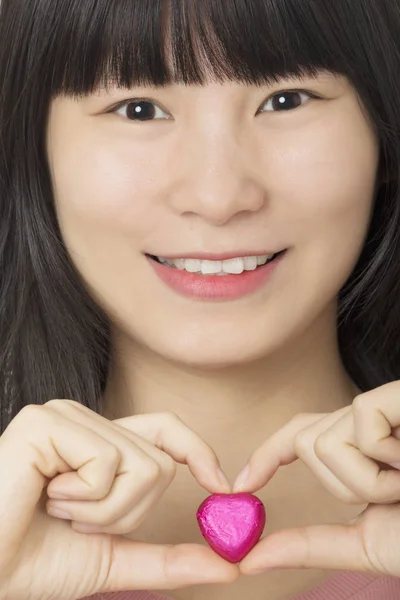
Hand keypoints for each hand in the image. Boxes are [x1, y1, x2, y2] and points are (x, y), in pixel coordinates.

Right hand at [0, 400, 237, 599]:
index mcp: (100, 444)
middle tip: (79, 520)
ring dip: (104, 512)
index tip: (222, 486)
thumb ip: (167, 559)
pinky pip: (107, 462)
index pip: (166, 429)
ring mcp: (65, 415)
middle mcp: (85, 421)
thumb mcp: (113, 558)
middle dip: (128, 513)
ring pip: (141, 466)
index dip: (199, 452)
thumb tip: (228, 565)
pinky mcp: (46, 422)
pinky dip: (84, 498)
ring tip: (59, 510)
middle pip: (160, 463)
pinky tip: (45, 497)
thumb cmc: (36, 561)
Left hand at [233, 382, 399, 576]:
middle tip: (392, 493)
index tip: (240, 485)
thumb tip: (250, 558)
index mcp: (359, 450)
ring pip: (326, 438)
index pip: (299, 435)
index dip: (266, 454)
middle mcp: (367, 422)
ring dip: (366, 481)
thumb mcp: (366, 542)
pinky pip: (358, 425)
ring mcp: (384, 406)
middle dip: (341, 482)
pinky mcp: (396, 396)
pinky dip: (381, 463)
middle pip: (306, 436)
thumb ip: (310, 546)